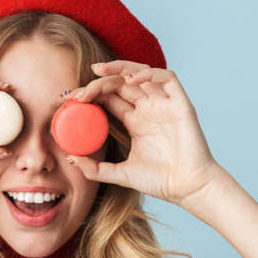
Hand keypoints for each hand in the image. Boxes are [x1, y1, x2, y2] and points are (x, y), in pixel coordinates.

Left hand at [62, 60, 222, 207]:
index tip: (68, 100)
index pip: (110, 97)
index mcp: (135, 121)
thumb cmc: (160, 181)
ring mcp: (164, 104)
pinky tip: (129, 81)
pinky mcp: (180, 104)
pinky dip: (148, 74)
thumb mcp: (120, 174)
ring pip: (140, 73)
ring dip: (118, 69)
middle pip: (120, 83)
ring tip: (97, 72)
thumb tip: (70, 157)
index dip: (90, 94)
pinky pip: (166, 78)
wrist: (188, 188)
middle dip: (97, 82)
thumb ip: (95, 169)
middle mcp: (148, 108)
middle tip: (78, 93)